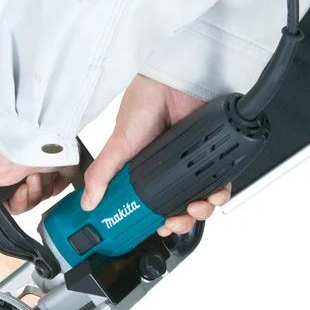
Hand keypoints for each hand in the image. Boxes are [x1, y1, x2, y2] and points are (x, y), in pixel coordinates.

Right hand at [0, 124, 76, 213]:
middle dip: (26, 197)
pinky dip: (57, 184)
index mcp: (6, 170)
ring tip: (34, 175)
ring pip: (45, 193)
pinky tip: (48, 176)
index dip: (14, 203)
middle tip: (24, 185)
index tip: (13, 196)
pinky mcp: (62, 162)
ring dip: (39, 189)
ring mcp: (43, 165)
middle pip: (30, 199)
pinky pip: (63, 181)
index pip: (13, 199)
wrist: (21, 143)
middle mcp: (24, 167)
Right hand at [81, 75, 230, 235]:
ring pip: (199, 200)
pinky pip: (220, 184)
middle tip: (173, 223)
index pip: (147, 204)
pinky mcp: (211, 156)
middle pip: (175, 207)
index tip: (152, 229)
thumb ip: (103, 174)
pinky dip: (219, 195)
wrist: (173, 80)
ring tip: (193, 210)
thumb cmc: (144, 103)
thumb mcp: (118, 144)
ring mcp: (190, 163)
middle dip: (176, 222)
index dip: (151, 220)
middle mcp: (167, 169)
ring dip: (199, 213)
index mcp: (143, 170)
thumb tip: (89, 201)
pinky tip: (213, 196)